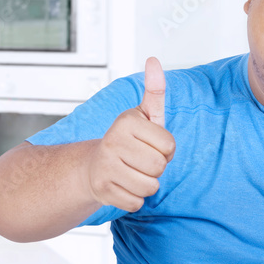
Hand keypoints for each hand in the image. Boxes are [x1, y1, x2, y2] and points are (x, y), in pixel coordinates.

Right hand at [86, 56, 175, 211]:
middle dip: (156, 168)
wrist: (94, 166)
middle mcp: (112, 142)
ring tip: (133, 172)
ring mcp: (105, 167)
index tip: (151, 144)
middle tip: (141, 160)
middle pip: (159, 168)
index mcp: (126, 121)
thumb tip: (154, 61)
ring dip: (147, 184)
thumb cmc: (127, 141)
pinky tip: (124, 186)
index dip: (166, 149)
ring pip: (149, 187)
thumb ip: (154, 91)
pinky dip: (135, 198)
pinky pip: (136, 203)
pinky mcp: (102, 191)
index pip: (169, 145)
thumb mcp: (144, 115)